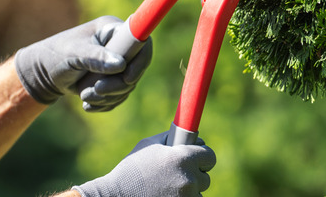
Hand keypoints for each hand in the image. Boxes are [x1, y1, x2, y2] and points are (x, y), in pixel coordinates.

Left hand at [14, 16, 151, 110]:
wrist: (43, 72)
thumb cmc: (56, 55)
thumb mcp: (74, 54)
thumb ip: (96, 58)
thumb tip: (121, 65)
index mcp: (113, 30)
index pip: (141, 42)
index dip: (141, 60)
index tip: (127, 78)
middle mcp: (121, 45)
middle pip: (136, 69)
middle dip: (117, 86)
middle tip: (96, 90)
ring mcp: (119, 63)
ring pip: (127, 86)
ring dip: (107, 97)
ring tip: (84, 96)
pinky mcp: (114, 79)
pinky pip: (120, 96)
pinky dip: (105, 104)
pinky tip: (88, 104)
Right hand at [73, 131, 215, 196]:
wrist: (116, 196)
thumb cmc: (131, 170)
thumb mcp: (150, 145)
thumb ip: (172, 139)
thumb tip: (187, 135)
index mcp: (183, 158)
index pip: (210, 156)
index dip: (203, 156)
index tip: (197, 158)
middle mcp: (189, 179)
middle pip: (206, 177)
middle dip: (196, 174)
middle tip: (180, 174)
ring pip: (198, 192)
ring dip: (190, 189)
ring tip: (170, 186)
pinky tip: (168, 195)